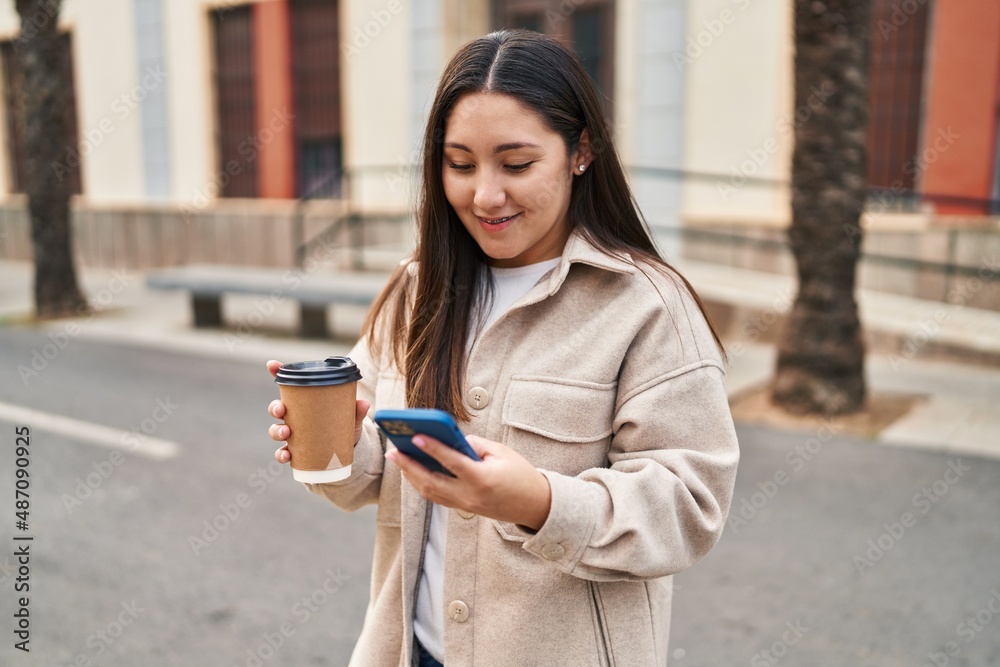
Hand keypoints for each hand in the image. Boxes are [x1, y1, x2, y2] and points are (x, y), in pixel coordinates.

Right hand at [266, 360, 369, 464]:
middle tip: (282, 410)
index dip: (276, 372)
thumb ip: (356, 410)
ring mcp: (292, 434)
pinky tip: (286, 455)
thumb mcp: (351, 417)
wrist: (347, 450)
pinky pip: (282, 453)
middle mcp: (294, 417)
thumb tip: (364, 403)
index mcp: (304, 402)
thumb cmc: (344, 426)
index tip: (272, 364)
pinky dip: (281, 454)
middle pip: (276, 408)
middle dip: (275, 407)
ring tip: (286, 433)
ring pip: (275, 430)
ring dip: (276, 431)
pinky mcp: (295, 451)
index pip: (287, 385)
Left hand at [387, 435, 551, 530]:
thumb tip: (450, 440)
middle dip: (409, 466)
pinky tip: (414, 470)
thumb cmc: (520, 474)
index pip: (452, 462)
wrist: (535, 506)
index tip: (415, 436)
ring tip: (399, 458)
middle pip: (432, 482)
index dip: (433, 448)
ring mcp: (465, 505)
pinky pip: (437, 497)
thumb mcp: (502, 453)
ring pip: (430, 492)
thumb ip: (475, 445)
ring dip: (412, 475)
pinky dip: (423, 483)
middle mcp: (470, 496)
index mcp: (482, 479)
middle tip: (394, 450)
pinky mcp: (464, 509)